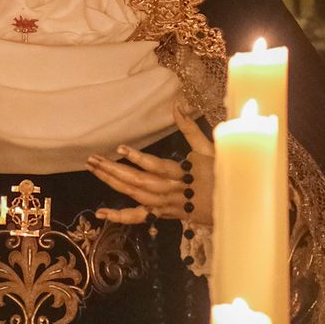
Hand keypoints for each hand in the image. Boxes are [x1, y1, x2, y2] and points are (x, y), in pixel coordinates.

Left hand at [88, 111, 213, 226]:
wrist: (231, 208)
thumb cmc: (222, 176)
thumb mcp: (210, 149)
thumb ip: (191, 129)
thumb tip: (177, 106)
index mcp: (183, 173)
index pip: (157, 167)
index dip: (139, 158)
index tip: (120, 148)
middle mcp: (171, 190)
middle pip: (138, 182)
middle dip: (113, 170)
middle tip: (92, 159)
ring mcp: (165, 205)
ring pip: (134, 195)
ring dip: (112, 183)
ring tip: (93, 170)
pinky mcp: (162, 214)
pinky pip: (139, 217)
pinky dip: (120, 216)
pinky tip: (101, 212)